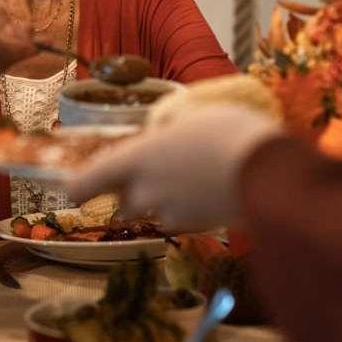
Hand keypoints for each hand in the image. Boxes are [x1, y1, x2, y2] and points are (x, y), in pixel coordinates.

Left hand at [66, 106, 280, 231]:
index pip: (87, 182)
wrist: (268, 169)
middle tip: (156, 172)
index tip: (73, 188)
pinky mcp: (196, 226)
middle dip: (131, 193)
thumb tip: (160, 133)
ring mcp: (171, 213)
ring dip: (163, 200)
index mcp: (136, 158)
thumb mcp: (190, 115)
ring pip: (154, 211)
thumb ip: (165, 130)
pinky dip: (189, 207)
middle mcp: (145, 191)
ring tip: (193, 176)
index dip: (79, 186)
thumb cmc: (228, 131)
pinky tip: (211, 188)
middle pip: (122, 202)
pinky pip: (181, 218)